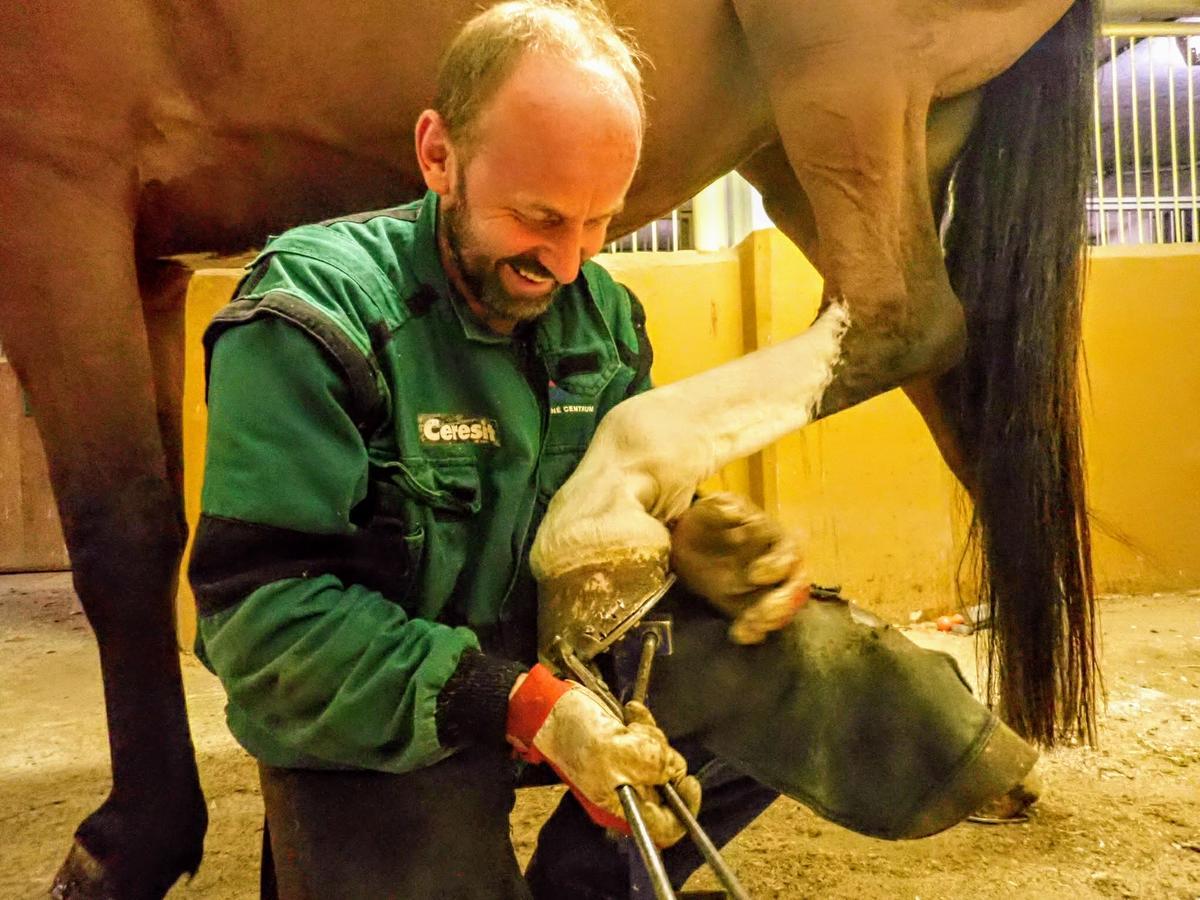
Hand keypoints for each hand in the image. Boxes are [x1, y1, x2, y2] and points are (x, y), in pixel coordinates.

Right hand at [506, 665, 700, 846]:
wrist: (549, 707)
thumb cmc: (576, 734)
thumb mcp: (621, 752)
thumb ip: (655, 764)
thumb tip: (676, 771)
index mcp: (622, 807)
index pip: (666, 827)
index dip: (684, 809)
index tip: (689, 782)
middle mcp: (625, 793)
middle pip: (666, 785)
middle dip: (662, 757)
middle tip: (645, 738)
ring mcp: (623, 770)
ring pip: (659, 757)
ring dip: (651, 735)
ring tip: (631, 722)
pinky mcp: (621, 748)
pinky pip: (647, 739)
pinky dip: (643, 723)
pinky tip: (631, 712)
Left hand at [670, 492, 809, 643]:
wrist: (687, 542)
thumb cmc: (709, 520)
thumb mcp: (713, 506)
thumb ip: (723, 508)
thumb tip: (734, 514)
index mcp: (774, 538)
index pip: (788, 553)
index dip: (775, 566)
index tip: (755, 574)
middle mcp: (778, 566)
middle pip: (795, 587)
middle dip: (782, 603)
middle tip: (762, 614)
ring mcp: (767, 589)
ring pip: (783, 608)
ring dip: (770, 620)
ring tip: (749, 627)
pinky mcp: (749, 606)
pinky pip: (760, 623)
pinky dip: (753, 632)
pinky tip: (740, 634)